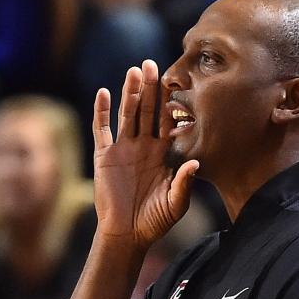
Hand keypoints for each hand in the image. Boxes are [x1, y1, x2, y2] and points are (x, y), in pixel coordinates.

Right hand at [92, 59, 199, 250]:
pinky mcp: (104, 156)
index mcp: (162, 154)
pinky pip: (102, 129)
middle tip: (154, 65)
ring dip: (130, 93)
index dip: (172, 104)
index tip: (179, 84)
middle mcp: (143, 146)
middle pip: (147, 111)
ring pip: (127, 114)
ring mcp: (123, 149)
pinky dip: (102, 111)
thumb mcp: (176, 204)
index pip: (168, 122)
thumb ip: (184, 183)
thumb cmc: (155, 221)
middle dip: (151, 88)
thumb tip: (196, 163)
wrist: (127, 234)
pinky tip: (105, 93)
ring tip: (134, 71)